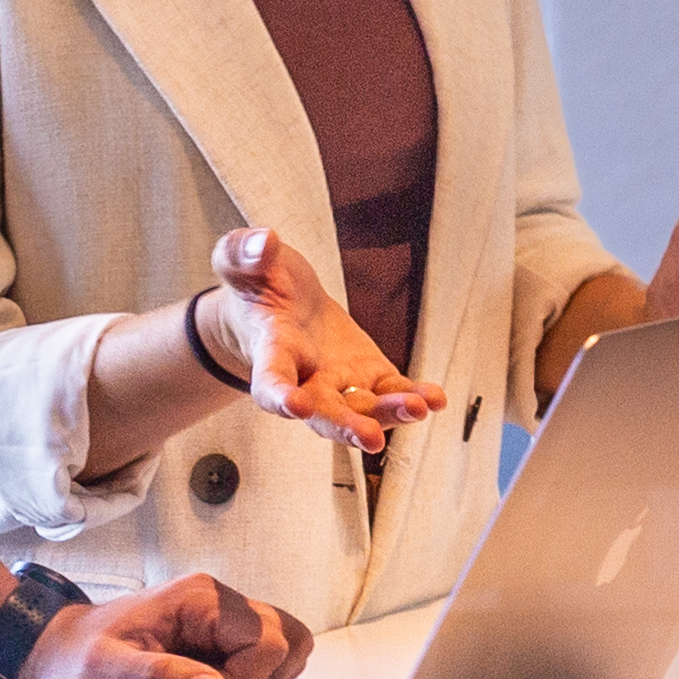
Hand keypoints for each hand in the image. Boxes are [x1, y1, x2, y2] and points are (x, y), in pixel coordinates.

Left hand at [23, 571, 319, 678]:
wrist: (51, 656)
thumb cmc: (73, 660)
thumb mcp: (105, 671)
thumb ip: (159, 678)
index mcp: (199, 599)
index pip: (270, 640)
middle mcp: (217, 602)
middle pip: (290, 637)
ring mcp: (221, 620)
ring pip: (285, 646)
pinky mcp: (218, 640)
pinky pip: (264, 657)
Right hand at [205, 227, 441, 453]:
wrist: (281, 306)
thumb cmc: (259, 284)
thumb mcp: (243, 260)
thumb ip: (245, 253)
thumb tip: (263, 241)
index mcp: (270, 352)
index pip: (270, 381)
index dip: (280, 396)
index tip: (295, 405)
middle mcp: (305, 380)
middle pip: (323, 412)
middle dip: (346, 425)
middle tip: (370, 437)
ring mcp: (341, 382)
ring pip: (363, 408)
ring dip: (390, 413)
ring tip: (419, 408)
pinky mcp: (370, 375)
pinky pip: (391, 392)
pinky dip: (412, 396)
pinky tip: (435, 398)